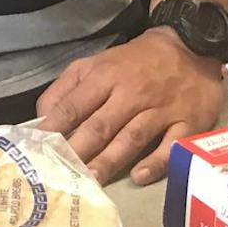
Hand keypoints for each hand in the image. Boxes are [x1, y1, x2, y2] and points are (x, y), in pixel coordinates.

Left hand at [36, 28, 227, 185]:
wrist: (189, 46)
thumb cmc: (134, 62)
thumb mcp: (95, 63)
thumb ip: (66, 87)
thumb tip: (42, 116)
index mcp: (105, 76)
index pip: (74, 105)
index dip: (54, 128)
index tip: (38, 148)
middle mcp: (132, 93)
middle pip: (101, 125)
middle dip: (79, 149)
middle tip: (62, 173)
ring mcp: (161, 109)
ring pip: (132, 137)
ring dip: (110, 160)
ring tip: (92, 180)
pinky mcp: (188, 122)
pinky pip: (172, 145)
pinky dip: (156, 162)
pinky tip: (139, 176)